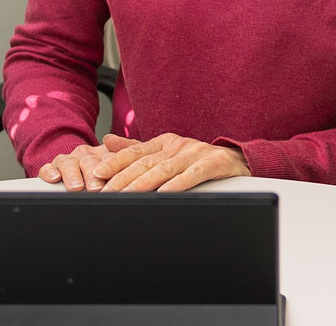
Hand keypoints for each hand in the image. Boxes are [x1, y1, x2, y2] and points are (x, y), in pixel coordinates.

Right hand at [36, 140, 117, 190]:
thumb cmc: (104, 177)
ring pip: (68, 163)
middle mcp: (85, 155)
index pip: (108, 157)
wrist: (78, 173)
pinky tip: (55, 178)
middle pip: (88, 161)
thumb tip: (132, 173)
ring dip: (73, 175)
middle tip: (95, 188)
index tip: (112, 178)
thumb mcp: (118, 170)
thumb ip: (124, 167)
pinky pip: (48, 167)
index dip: (110, 167)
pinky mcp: (51, 168)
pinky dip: (50, 172)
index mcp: (104, 153)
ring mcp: (68, 161)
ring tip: (77, 187)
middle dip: (92, 175)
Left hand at [90, 133, 249, 191]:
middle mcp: (177, 146)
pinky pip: (193, 176)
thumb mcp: (166, 150)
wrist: (237, 159)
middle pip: (146, 162)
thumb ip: (136, 148)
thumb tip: (107, 141)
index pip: (135, 152)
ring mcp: (195, 154)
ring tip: (127, 194)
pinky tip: (165, 192)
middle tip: (106, 190)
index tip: (98, 173)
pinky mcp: (213, 164)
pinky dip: (178, 184)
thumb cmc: (197, 159)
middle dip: (123, 177)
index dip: (115, 162)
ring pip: (165, 170)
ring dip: (144, 183)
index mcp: (164, 142)